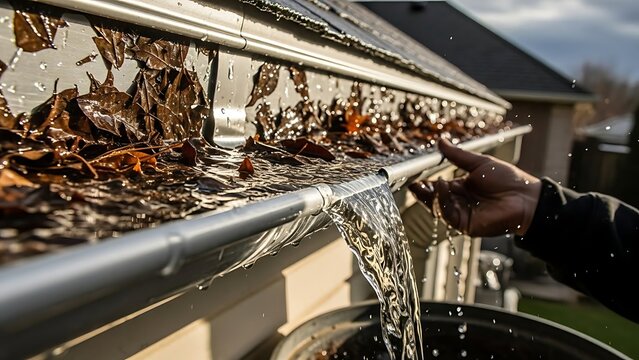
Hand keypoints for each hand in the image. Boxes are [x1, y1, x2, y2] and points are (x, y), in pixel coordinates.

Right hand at [409, 139, 541, 236]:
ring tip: (432, 183)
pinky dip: (443, 201)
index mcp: (462, 188)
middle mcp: (460, 203)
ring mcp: (463, 215)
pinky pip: (448, 214)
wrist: (526, 197)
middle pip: (435, 200)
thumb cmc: (509, 180)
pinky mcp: (466, 225)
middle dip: (423, 193)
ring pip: (438, 208)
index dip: (426, 184)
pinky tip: (443, 187)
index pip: (438, 187)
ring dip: (432, 196)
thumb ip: (457, 155)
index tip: (416, 179)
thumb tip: (441, 142)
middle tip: (415, 185)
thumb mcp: (479, 163)